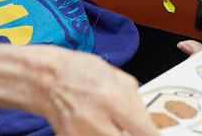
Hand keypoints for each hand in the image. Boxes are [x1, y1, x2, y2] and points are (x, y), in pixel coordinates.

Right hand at [36, 48, 159, 135]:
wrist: (46, 79)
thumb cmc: (80, 72)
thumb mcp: (116, 77)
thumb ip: (135, 101)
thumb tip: (147, 122)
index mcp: (113, 99)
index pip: (145, 132)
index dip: (154, 135)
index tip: (154, 134)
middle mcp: (98, 121)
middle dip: (133, 134)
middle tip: (131, 127)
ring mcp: (82, 135)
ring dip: (117, 133)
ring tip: (113, 124)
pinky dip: (102, 134)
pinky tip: (98, 126)